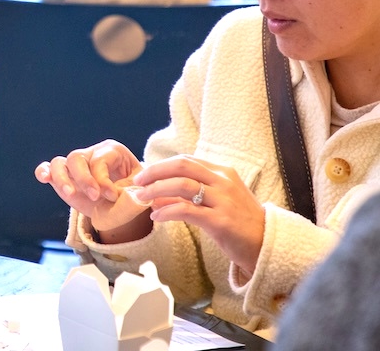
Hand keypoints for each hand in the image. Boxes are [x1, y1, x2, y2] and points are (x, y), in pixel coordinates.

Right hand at [34, 140, 151, 239]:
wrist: (122, 207)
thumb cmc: (131, 196)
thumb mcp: (136, 193)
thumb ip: (130, 193)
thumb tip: (120, 193)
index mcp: (112, 152)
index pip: (100, 160)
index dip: (103, 179)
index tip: (112, 197)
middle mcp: (91, 153)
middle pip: (78, 158)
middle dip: (84, 178)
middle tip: (94, 197)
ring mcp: (75, 164)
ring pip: (60, 162)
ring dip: (63, 179)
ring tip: (70, 194)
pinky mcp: (63, 176)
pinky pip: (48, 168)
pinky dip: (44, 172)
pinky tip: (44, 178)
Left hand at [132, 156, 265, 275]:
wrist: (268, 246)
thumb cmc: (240, 223)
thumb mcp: (217, 201)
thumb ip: (189, 195)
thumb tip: (156, 194)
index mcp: (222, 173)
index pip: (185, 160)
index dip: (161, 166)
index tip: (144, 175)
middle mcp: (224, 182)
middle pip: (181, 166)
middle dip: (155, 172)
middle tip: (138, 182)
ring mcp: (224, 201)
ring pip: (182, 185)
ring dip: (156, 190)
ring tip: (143, 199)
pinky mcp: (222, 221)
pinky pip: (187, 210)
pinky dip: (167, 211)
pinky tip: (157, 217)